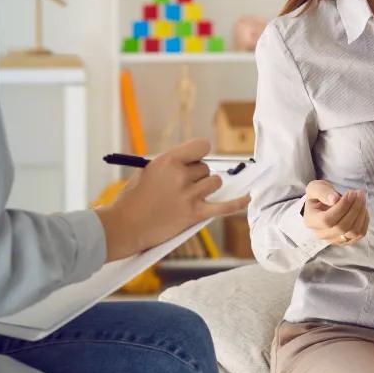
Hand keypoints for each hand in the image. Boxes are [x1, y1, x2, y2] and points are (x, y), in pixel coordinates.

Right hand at [96, 139, 249, 260]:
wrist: (124, 226)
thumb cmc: (133, 199)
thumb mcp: (149, 171)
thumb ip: (172, 165)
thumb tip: (193, 163)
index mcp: (168, 160)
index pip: (201, 146)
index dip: (199, 154)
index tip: (194, 161)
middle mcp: (181, 175)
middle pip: (206, 168)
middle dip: (196, 176)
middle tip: (178, 189)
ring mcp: (189, 195)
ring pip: (214, 183)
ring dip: (206, 188)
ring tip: (189, 196)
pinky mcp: (194, 214)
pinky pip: (224, 206)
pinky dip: (237, 203)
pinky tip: (248, 197)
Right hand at [303, 179, 368, 244]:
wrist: (323, 204)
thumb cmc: (319, 195)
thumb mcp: (315, 188)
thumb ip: (323, 192)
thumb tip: (334, 199)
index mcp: (311, 221)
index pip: (327, 220)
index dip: (342, 207)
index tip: (350, 192)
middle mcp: (321, 234)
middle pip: (342, 227)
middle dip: (354, 208)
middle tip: (359, 193)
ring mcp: (334, 239)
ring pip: (353, 232)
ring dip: (361, 214)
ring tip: (362, 199)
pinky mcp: (347, 240)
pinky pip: (360, 234)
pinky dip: (364, 220)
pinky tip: (362, 208)